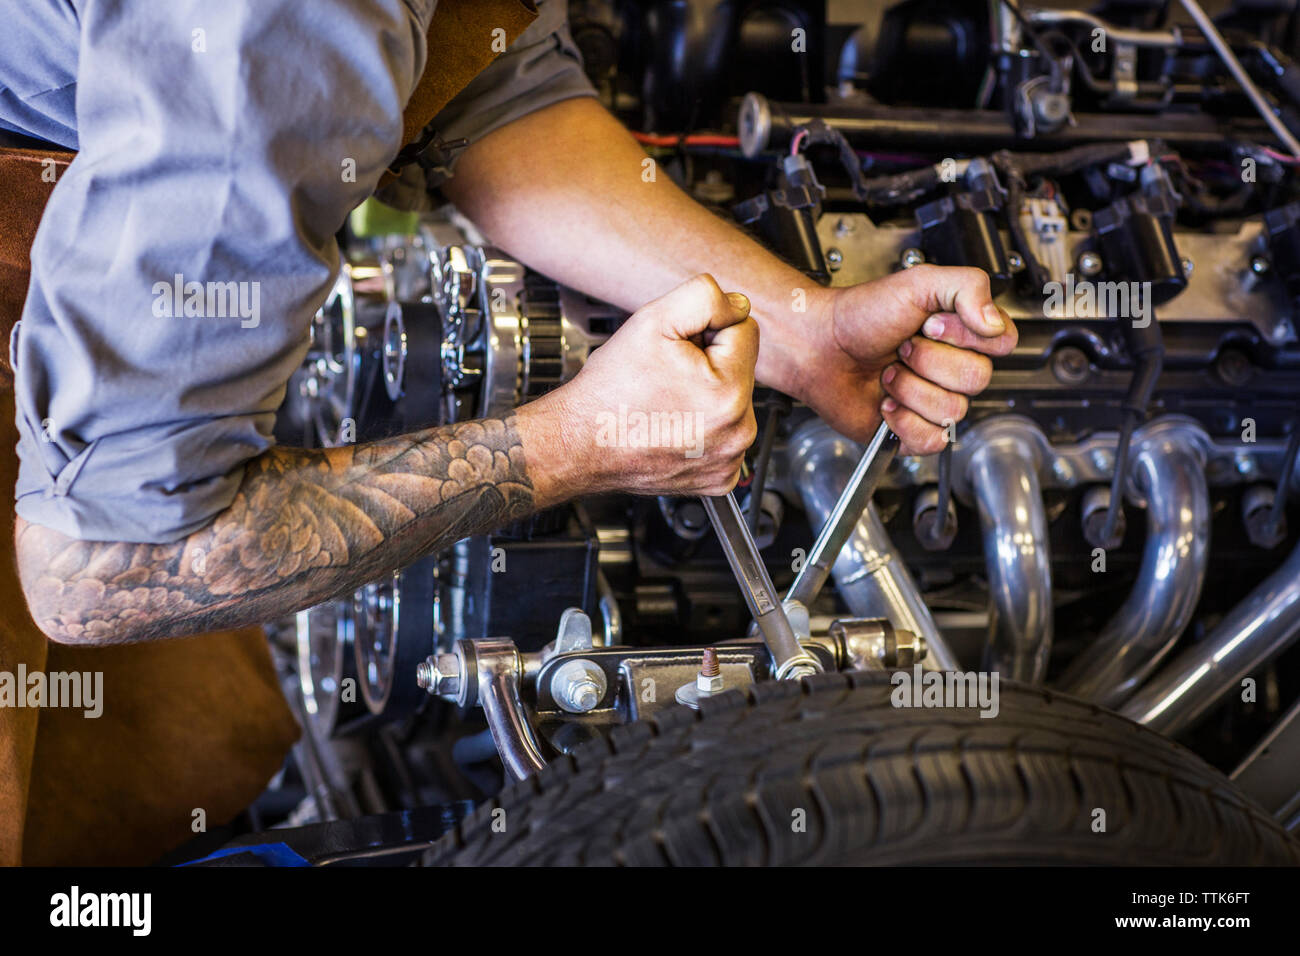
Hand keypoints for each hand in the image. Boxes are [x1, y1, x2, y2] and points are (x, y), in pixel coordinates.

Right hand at [518, 274, 758, 499]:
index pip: (745, 331)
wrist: (580, 443)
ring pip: (733, 402)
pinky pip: (725, 436)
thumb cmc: (611, 390)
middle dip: (708, 363)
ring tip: (666, 402)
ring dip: (707, 395)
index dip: (706, 330)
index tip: (676, 349)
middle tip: (666, 376)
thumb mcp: (653, 319)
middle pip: (740, 368)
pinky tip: (673, 427)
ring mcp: (729, 459)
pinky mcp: (720, 477)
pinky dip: (704, 430)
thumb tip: (738, 305)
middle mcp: (737, 432)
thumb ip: (705, 297)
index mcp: (730, 393)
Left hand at [792, 265, 1016, 453]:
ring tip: (887, 373)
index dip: (963, 336)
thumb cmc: (860, 314)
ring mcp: (934, 399)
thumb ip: (968, 287)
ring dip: (910, 388)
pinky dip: (904, 421)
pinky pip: (933, 438)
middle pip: (977, 378)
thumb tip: (994, 322)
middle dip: (929, 361)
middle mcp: (953, 367)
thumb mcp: (918, 282)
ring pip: (953, 410)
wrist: (818, 347)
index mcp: (962, 332)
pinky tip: (886, 403)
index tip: (928, 324)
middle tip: (901, 348)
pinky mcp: (914, 429)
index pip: (1001, 342)